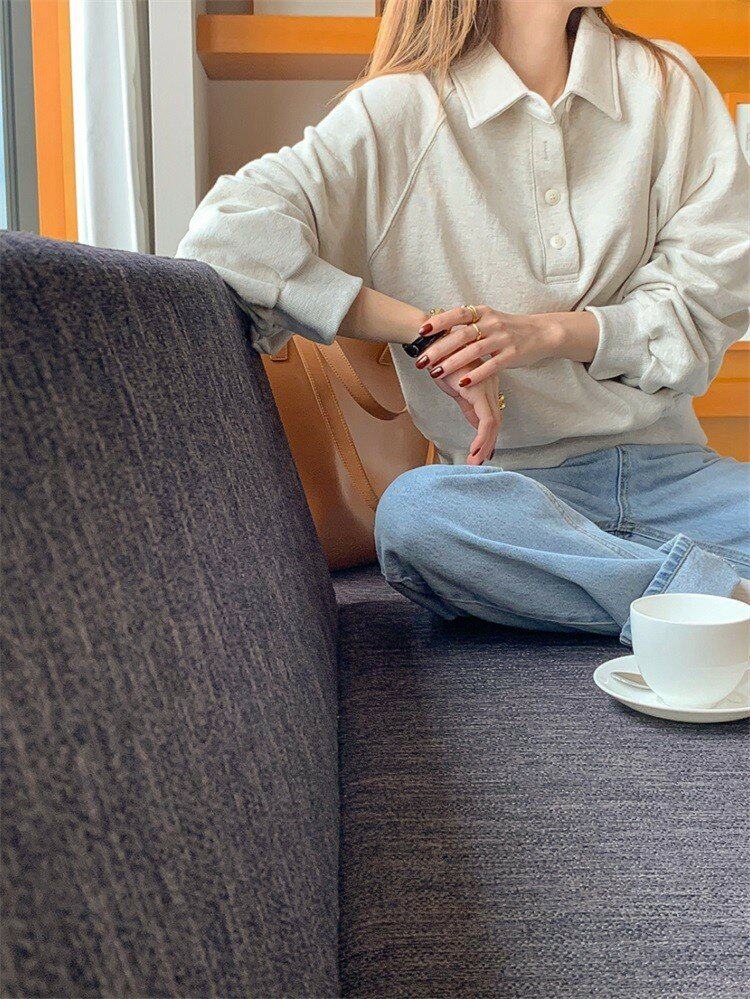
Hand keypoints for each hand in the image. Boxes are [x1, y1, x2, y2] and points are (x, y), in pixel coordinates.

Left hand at [414, 305, 561, 387]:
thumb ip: (468, 324)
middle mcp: (492, 323)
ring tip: (435, 373)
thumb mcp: (489, 320)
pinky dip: (475, 374)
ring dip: (453, 363)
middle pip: (461, 335)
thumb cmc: (509, 329)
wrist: (542, 333)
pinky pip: (491, 365)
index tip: (421, 332)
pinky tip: (461, 384)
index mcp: (483, 313)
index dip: (439, 322)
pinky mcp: (512, 354)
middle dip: (439, 348)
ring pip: (473, 350)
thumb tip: (439, 329)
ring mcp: (503, 339)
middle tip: (421, 360)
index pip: (457, 314)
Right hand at [429, 358, 503, 465]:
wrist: (431, 344)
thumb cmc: (441, 361)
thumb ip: (468, 406)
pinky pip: (486, 421)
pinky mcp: (478, 392)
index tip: (483, 451)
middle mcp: (491, 385)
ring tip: (475, 462)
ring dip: (485, 446)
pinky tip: (474, 450)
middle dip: (488, 445)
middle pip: (496, 421)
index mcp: (487, 383)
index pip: (492, 414)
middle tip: (479, 462)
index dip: (489, 435)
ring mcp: (487, 388)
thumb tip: (476, 425)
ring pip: (493, 424)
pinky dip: (482, 438)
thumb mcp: (456, 389)